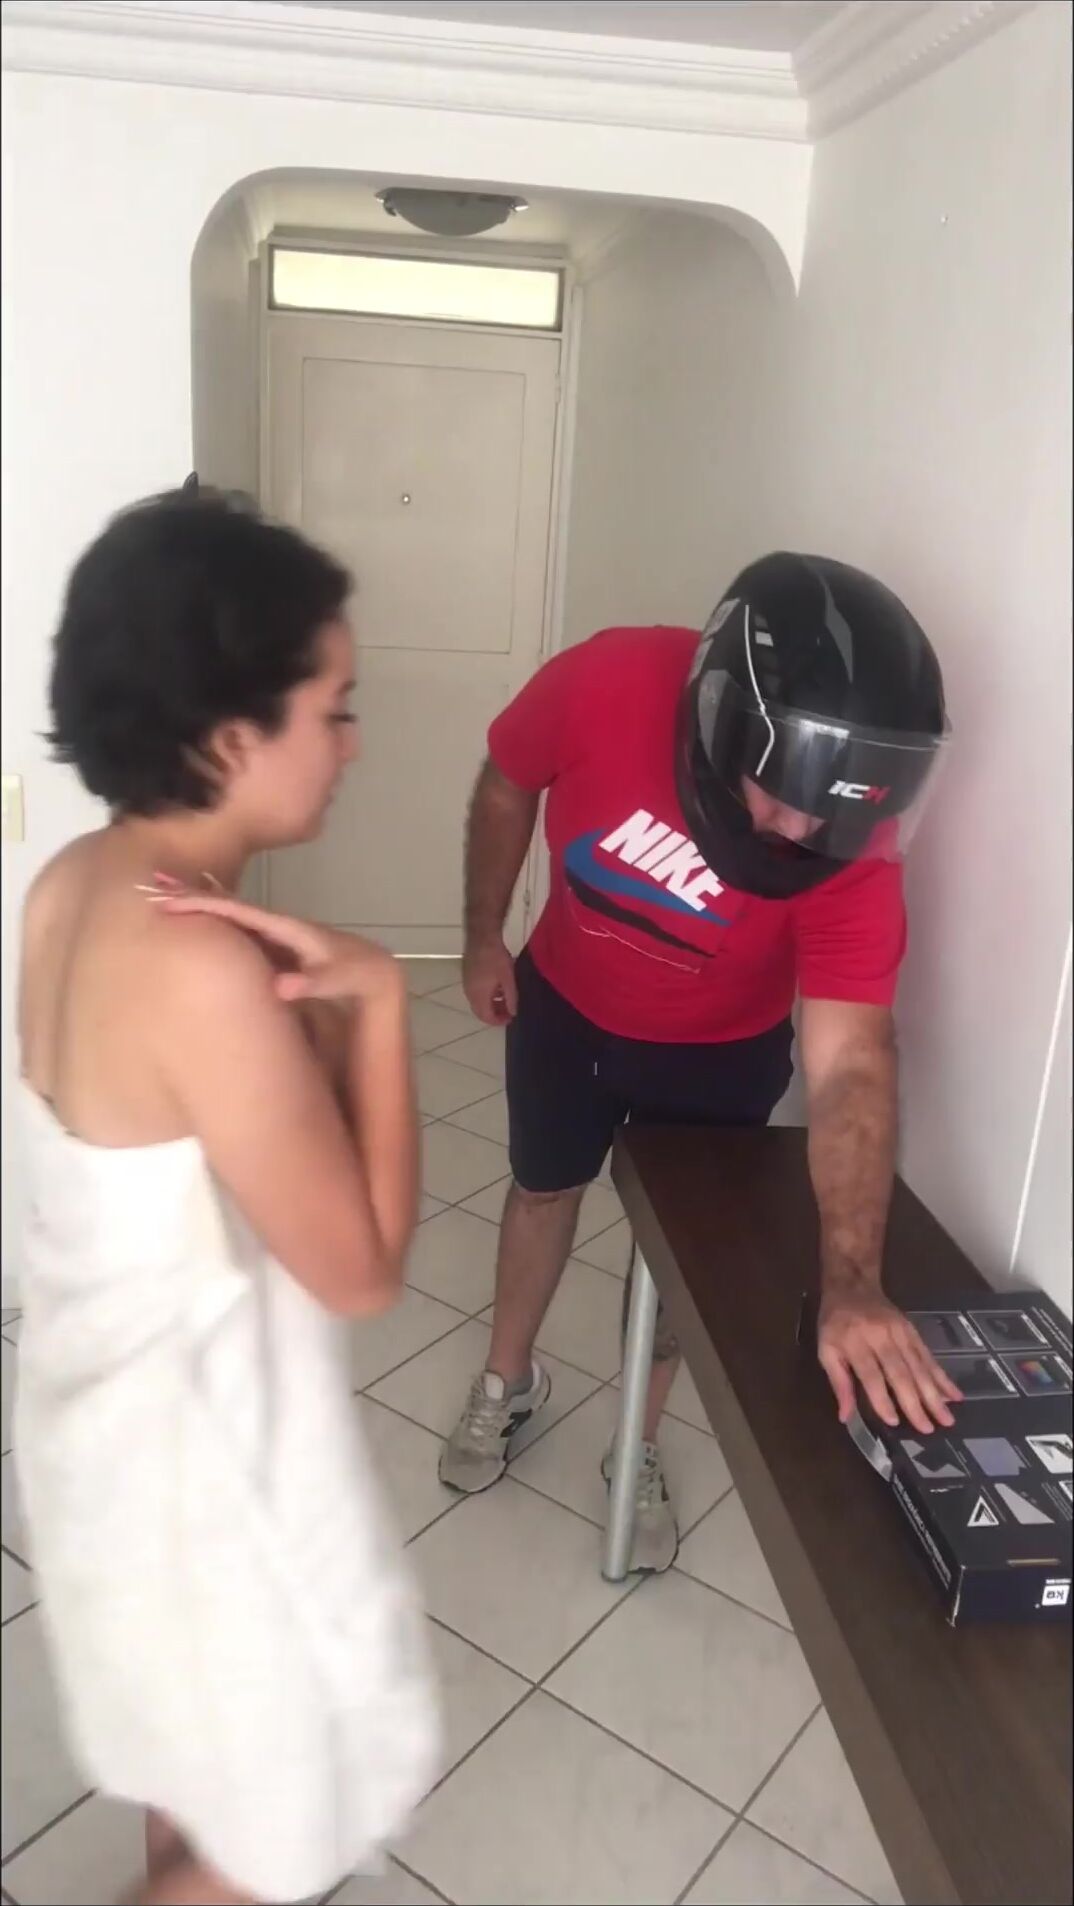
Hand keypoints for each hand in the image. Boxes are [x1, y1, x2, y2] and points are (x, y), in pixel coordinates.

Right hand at [148, 886, 400, 1006]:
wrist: (370, 970)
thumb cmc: (355, 974)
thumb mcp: (338, 980)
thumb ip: (312, 982)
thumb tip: (280, 987)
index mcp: (283, 927)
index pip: (237, 910)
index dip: (204, 903)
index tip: (169, 899)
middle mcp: (273, 924)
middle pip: (226, 905)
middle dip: (191, 895)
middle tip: (150, 885)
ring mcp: (271, 935)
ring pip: (229, 917)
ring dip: (198, 907)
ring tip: (161, 899)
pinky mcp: (271, 947)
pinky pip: (236, 932)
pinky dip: (213, 925)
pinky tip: (194, 929)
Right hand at [463, 935, 517, 1024]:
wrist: (481, 936)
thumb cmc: (496, 958)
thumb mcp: (508, 979)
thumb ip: (511, 998)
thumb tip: (513, 1013)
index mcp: (479, 996)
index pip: (486, 1017)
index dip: (498, 1021)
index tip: (511, 1018)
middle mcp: (469, 993)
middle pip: (480, 1011)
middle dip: (494, 1014)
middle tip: (508, 1011)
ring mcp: (466, 983)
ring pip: (477, 1001)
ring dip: (490, 1004)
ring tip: (505, 999)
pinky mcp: (467, 975)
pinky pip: (475, 992)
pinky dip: (486, 995)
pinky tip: (497, 987)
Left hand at [818, 1285, 962, 1435]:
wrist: (853, 1285)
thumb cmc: (835, 1322)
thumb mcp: (826, 1350)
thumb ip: (838, 1382)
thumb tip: (845, 1416)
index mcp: (855, 1343)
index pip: (871, 1375)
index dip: (883, 1398)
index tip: (895, 1421)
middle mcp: (881, 1337)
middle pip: (900, 1373)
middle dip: (916, 1403)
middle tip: (930, 1428)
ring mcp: (900, 1333)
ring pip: (919, 1367)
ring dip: (935, 1394)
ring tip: (947, 1418)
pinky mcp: (913, 1330)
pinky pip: (929, 1356)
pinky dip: (942, 1377)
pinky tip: (954, 1395)